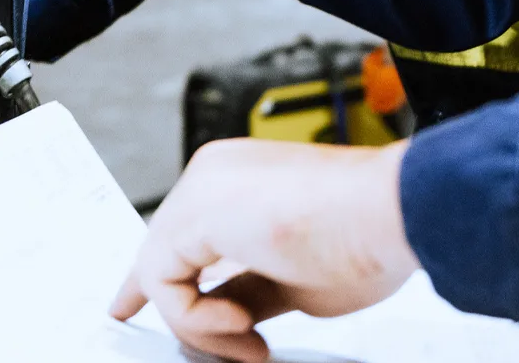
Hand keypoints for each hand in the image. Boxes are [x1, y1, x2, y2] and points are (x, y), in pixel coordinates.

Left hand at [111, 138, 418, 360]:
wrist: (392, 212)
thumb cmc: (365, 237)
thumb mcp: (293, 280)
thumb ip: (248, 291)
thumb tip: (224, 316)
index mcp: (241, 181)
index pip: (181, 235)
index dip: (151, 278)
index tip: (126, 310)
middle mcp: (215, 173)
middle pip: (167, 256)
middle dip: (190, 318)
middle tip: (234, 350)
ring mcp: (203, 185)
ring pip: (163, 275)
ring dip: (204, 328)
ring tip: (252, 344)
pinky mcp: (196, 208)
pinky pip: (164, 283)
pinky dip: (197, 319)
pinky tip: (243, 326)